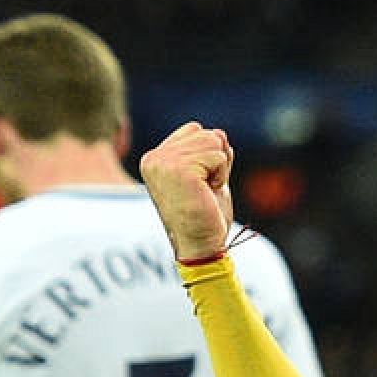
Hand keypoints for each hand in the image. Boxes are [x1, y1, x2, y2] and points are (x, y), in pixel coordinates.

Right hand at [139, 121, 235, 261]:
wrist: (200, 245)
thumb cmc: (204, 214)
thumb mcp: (206, 175)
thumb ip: (208, 150)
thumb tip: (219, 133)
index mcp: (155, 158)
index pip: (195, 130)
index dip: (209, 155)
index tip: (200, 182)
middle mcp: (154, 158)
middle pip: (206, 133)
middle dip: (216, 161)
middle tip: (204, 189)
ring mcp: (164, 163)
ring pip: (214, 141)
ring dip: (219, 169)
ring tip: (205, 191)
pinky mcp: (180, 170)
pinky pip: (219, 156)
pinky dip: (221, 175)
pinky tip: (208, 193)